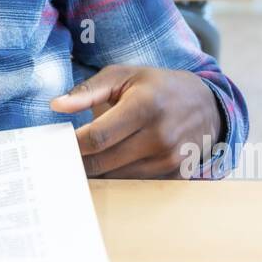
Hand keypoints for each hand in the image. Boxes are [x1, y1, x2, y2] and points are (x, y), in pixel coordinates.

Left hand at [50, 65, 222, 178]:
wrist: (205, 104)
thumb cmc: (156, 86)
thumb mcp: (123, 75)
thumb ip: (87, 90)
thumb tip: (56, 105)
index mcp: (145, 106)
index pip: (97, 137)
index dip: (72, 144)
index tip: (57, 143)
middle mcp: (161, 136)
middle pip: (103, 163)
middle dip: (80, 161)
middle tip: (65, 155)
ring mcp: (170, 160)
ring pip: (116, 179)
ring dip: (99, 172)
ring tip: (91, 156)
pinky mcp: (176, 176)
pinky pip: (135, 186)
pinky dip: (119, 178)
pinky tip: (114, 165)